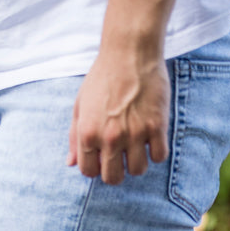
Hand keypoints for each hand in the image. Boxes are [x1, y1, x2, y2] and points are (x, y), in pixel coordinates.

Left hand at [68, 49, 169, 184]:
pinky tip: (152, 136)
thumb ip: (74, 137)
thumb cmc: (103, 77)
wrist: (129, 51)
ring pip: (138, 170)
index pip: (89, 172)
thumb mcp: (80, 105)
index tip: (104, 156)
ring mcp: (134, 133)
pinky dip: (156, 151)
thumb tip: (71, 163)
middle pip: (113, 178)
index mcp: (87, 133)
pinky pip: (159, 157)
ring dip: (138, 162)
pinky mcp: (156, 126)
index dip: (97, 167)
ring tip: (138, 144)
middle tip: (122, 154)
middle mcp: (109, 137)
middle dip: (117, 170)